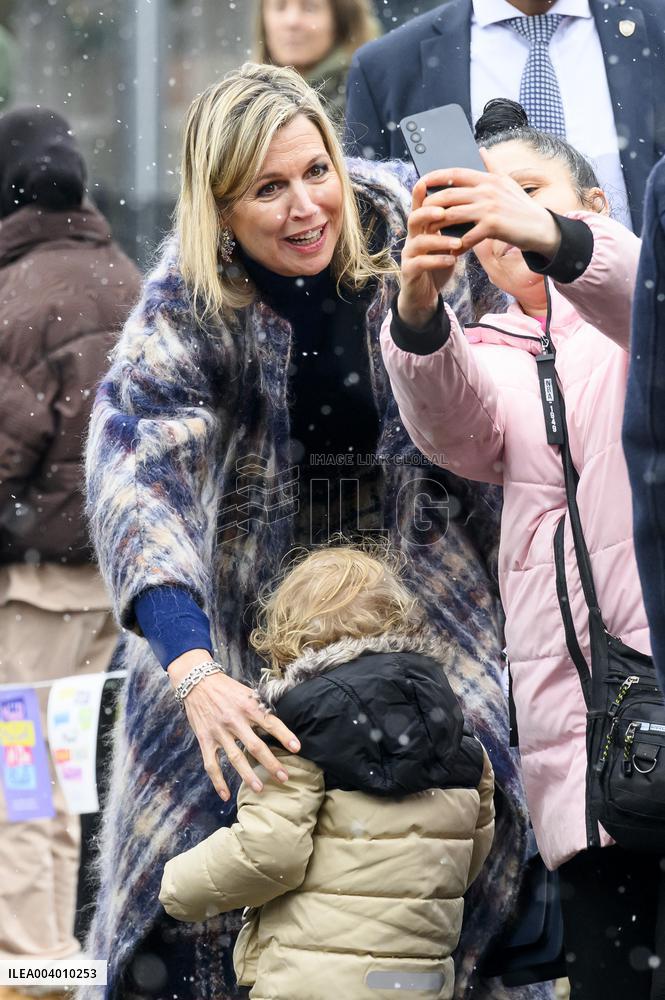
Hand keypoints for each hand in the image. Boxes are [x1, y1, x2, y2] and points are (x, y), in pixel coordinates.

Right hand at [167, 649, 300, 800]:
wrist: (197, 682)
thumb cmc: (227, 688)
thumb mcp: (247, 692)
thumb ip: (260, 707)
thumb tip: (279, 721)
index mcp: (248, 706)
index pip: (270, 723)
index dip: (285, 735)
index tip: (297, 748)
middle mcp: (234, 720)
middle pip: (255, 746)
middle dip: (271, 763)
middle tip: (284, 777)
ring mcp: (219, 731)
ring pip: (235, 758)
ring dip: (248, 775)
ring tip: (260, 789)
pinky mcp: (205, 739)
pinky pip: (211, 764)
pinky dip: (217, 781)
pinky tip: (225, 795)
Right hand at [397, 177, 463, 329]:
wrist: (424, 295)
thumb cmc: (437, 264)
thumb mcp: (446, 243)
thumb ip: (453, 226)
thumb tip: (474, 205)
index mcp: (422, 228)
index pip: (421, 206)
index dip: (423, 193)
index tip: (431, 180)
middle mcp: (412, 238)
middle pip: (414, 218)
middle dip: (428, 213)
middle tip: (444, 211)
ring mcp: (409, 255)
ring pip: (419, 242)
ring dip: (439, 240)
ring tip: (458, 242)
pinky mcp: (409, 272)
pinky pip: (420, 263)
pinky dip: (437, 260)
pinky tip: (453, 260)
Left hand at [418, 154, 560, 257]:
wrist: (540, 228)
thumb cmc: (521, 207)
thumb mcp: (507, 182)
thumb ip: (492, 166)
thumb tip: (481, 149)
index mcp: (487, 179)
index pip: (455, 173)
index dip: (435, 176)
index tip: (421, 182)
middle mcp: (486, 190)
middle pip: (448, 195)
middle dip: (431, 204)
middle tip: (420, 213)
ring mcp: (489, 207)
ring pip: (453, 214)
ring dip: (438, 225)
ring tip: (429, 233)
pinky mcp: (493, 226)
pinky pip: (467, 236)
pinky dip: (457, 245)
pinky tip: (452, 251)